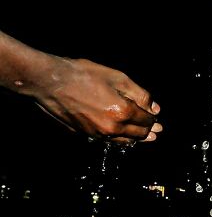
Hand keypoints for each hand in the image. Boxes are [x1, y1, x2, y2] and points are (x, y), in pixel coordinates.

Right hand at [33, 57, 161, 143]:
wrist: (50, 81)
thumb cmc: (84, 75)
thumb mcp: (118, 78)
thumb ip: (140, 95)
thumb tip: (154, 109)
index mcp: (122, 113)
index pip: (146, 121)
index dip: (153, 118)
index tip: (155, 114)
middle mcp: (111, 128)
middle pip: (137, 134)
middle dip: (148, 131)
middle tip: (157, 130)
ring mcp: (97, 134)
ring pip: (123, 141)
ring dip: (136, 138)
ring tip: (146, 137)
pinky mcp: (85, 134)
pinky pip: (108, 140)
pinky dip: (120, 138)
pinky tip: (123, 135)